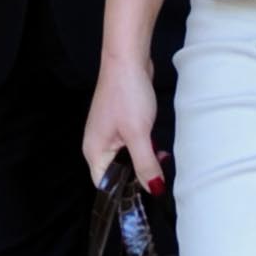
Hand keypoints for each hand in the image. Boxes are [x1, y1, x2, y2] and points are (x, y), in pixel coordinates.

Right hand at [83, 50, 161, 191]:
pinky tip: (158, 147)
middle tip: (158, 175)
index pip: (105, 185)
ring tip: (161, 158)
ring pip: (127, 158)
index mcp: (94, 151)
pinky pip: (132, 145)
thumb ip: (145, 164)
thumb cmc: (126, 93)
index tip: (145, 195)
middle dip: (138, 175)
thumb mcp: (138, 134)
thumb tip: (153, 188)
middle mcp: (98, 145)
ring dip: (144, 160)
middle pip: (117, 173)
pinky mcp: (120, 124)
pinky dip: (145, 148)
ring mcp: (109, 133)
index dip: (124, 192)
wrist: (128, 60)